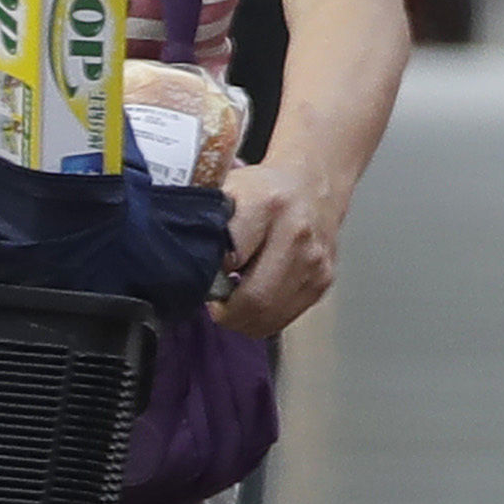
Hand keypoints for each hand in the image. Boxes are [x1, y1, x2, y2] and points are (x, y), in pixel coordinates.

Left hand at [217, 158, 349, 337]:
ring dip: (244, 318)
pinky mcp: (324, 281)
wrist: (313, 185)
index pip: (229, 259)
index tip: (200, 276)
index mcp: (266, 204)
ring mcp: (314, 261)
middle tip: (213, 303)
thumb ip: (204, 223)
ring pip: (270, 317)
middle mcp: (296, 233)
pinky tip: (256, 297)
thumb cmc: (263, 190)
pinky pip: (285, 318)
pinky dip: (264, 317)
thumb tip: (179, 262)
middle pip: (255, 299)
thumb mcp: (225, 189)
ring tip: (233, 300)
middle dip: (226, 312)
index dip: (208, 276)